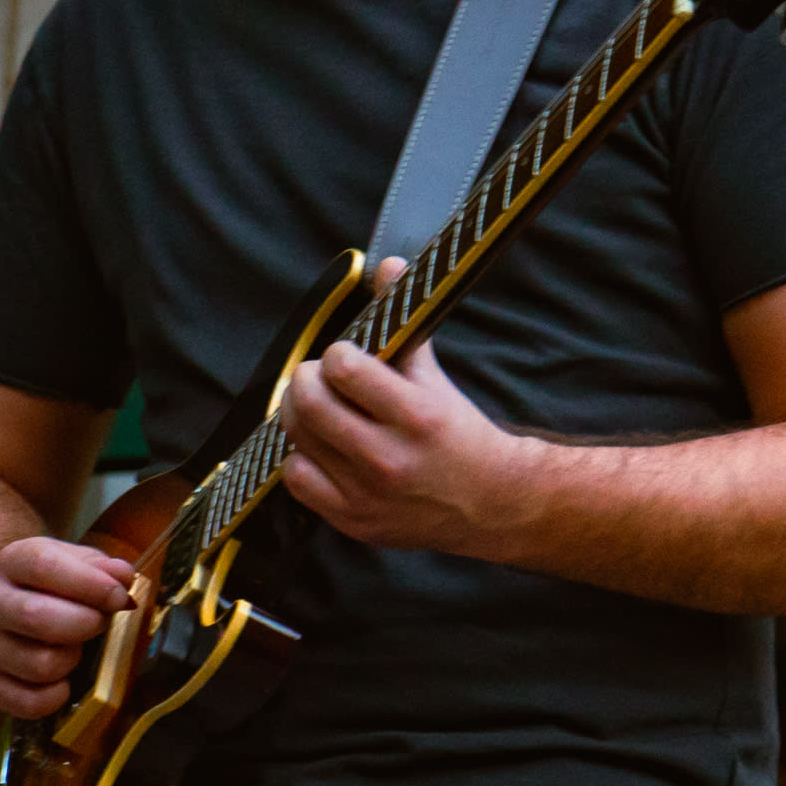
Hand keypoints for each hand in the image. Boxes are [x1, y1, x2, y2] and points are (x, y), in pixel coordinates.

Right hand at [0, 533, 134, 718]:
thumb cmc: (43, 588)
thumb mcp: (69, 563)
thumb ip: (100, 567)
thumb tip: (123, 576)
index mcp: (10, 563)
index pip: (44, 567)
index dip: (89, 583)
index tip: (118, 596)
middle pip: (38, 618)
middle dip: (84, 624)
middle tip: (100, 623)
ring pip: (40, 665)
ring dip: (71, 661)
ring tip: (73, 649)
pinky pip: (29, 703)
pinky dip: (56, 697)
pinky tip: (62, 681)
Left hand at [276, 279, 530, 553]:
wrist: (489, 503)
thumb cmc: (457, 433)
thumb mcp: (435, 377)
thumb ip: (406, 322)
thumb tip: (389, 264)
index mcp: (417, 416)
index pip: (345, 369)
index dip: (337, 354)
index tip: (346, 356)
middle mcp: (389, 458)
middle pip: (310, 403)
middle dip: (308, 378)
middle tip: (320, 377)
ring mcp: (367, 495)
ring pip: (297, 438)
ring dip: (299, 412)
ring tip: (318, 404)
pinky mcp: (352, 520)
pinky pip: (297, 479)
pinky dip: (300, 457)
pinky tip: (321, 447)